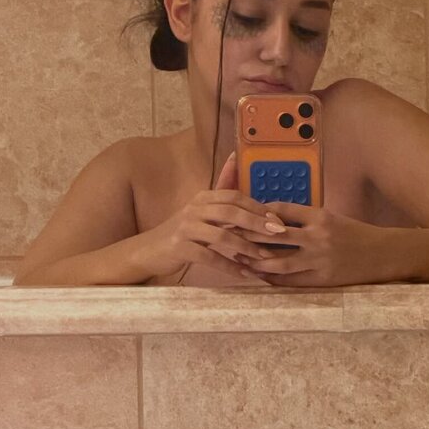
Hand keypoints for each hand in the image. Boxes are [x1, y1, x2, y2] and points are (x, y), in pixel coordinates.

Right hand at [136, 152, 286, 280]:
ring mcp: (186, 228)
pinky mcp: (180, 248)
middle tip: (279, 233)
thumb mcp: (202, 208)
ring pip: (222, 234)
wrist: (149, 251)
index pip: (235, 196)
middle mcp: (195, 208)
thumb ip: (222, 187)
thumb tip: (235, 155)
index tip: (278, 218)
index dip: (258, 206)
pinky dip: (229, 266)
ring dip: (247, 247)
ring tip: (264, 256)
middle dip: (258, 222)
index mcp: (204, 197)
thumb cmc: (183, 231)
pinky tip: (244, 274)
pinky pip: (210, 257)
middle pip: (231, 211)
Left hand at [239, 202, 394, 286]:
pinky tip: (259, 276)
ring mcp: (318, 260)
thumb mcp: (332, 218)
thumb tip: (274, 220)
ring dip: (256, 262)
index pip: (282, 210)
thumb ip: (306, 219)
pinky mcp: (321, 279)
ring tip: (238, 259)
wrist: (381, 254)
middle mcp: (317, 236)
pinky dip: (273, 279)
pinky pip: (291, 280)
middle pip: (275, 236)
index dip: (260, 211)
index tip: (243, 212)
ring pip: (279, 262)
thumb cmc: (355, 233)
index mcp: (320, 216)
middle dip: (250, 236)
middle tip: (230, 235)